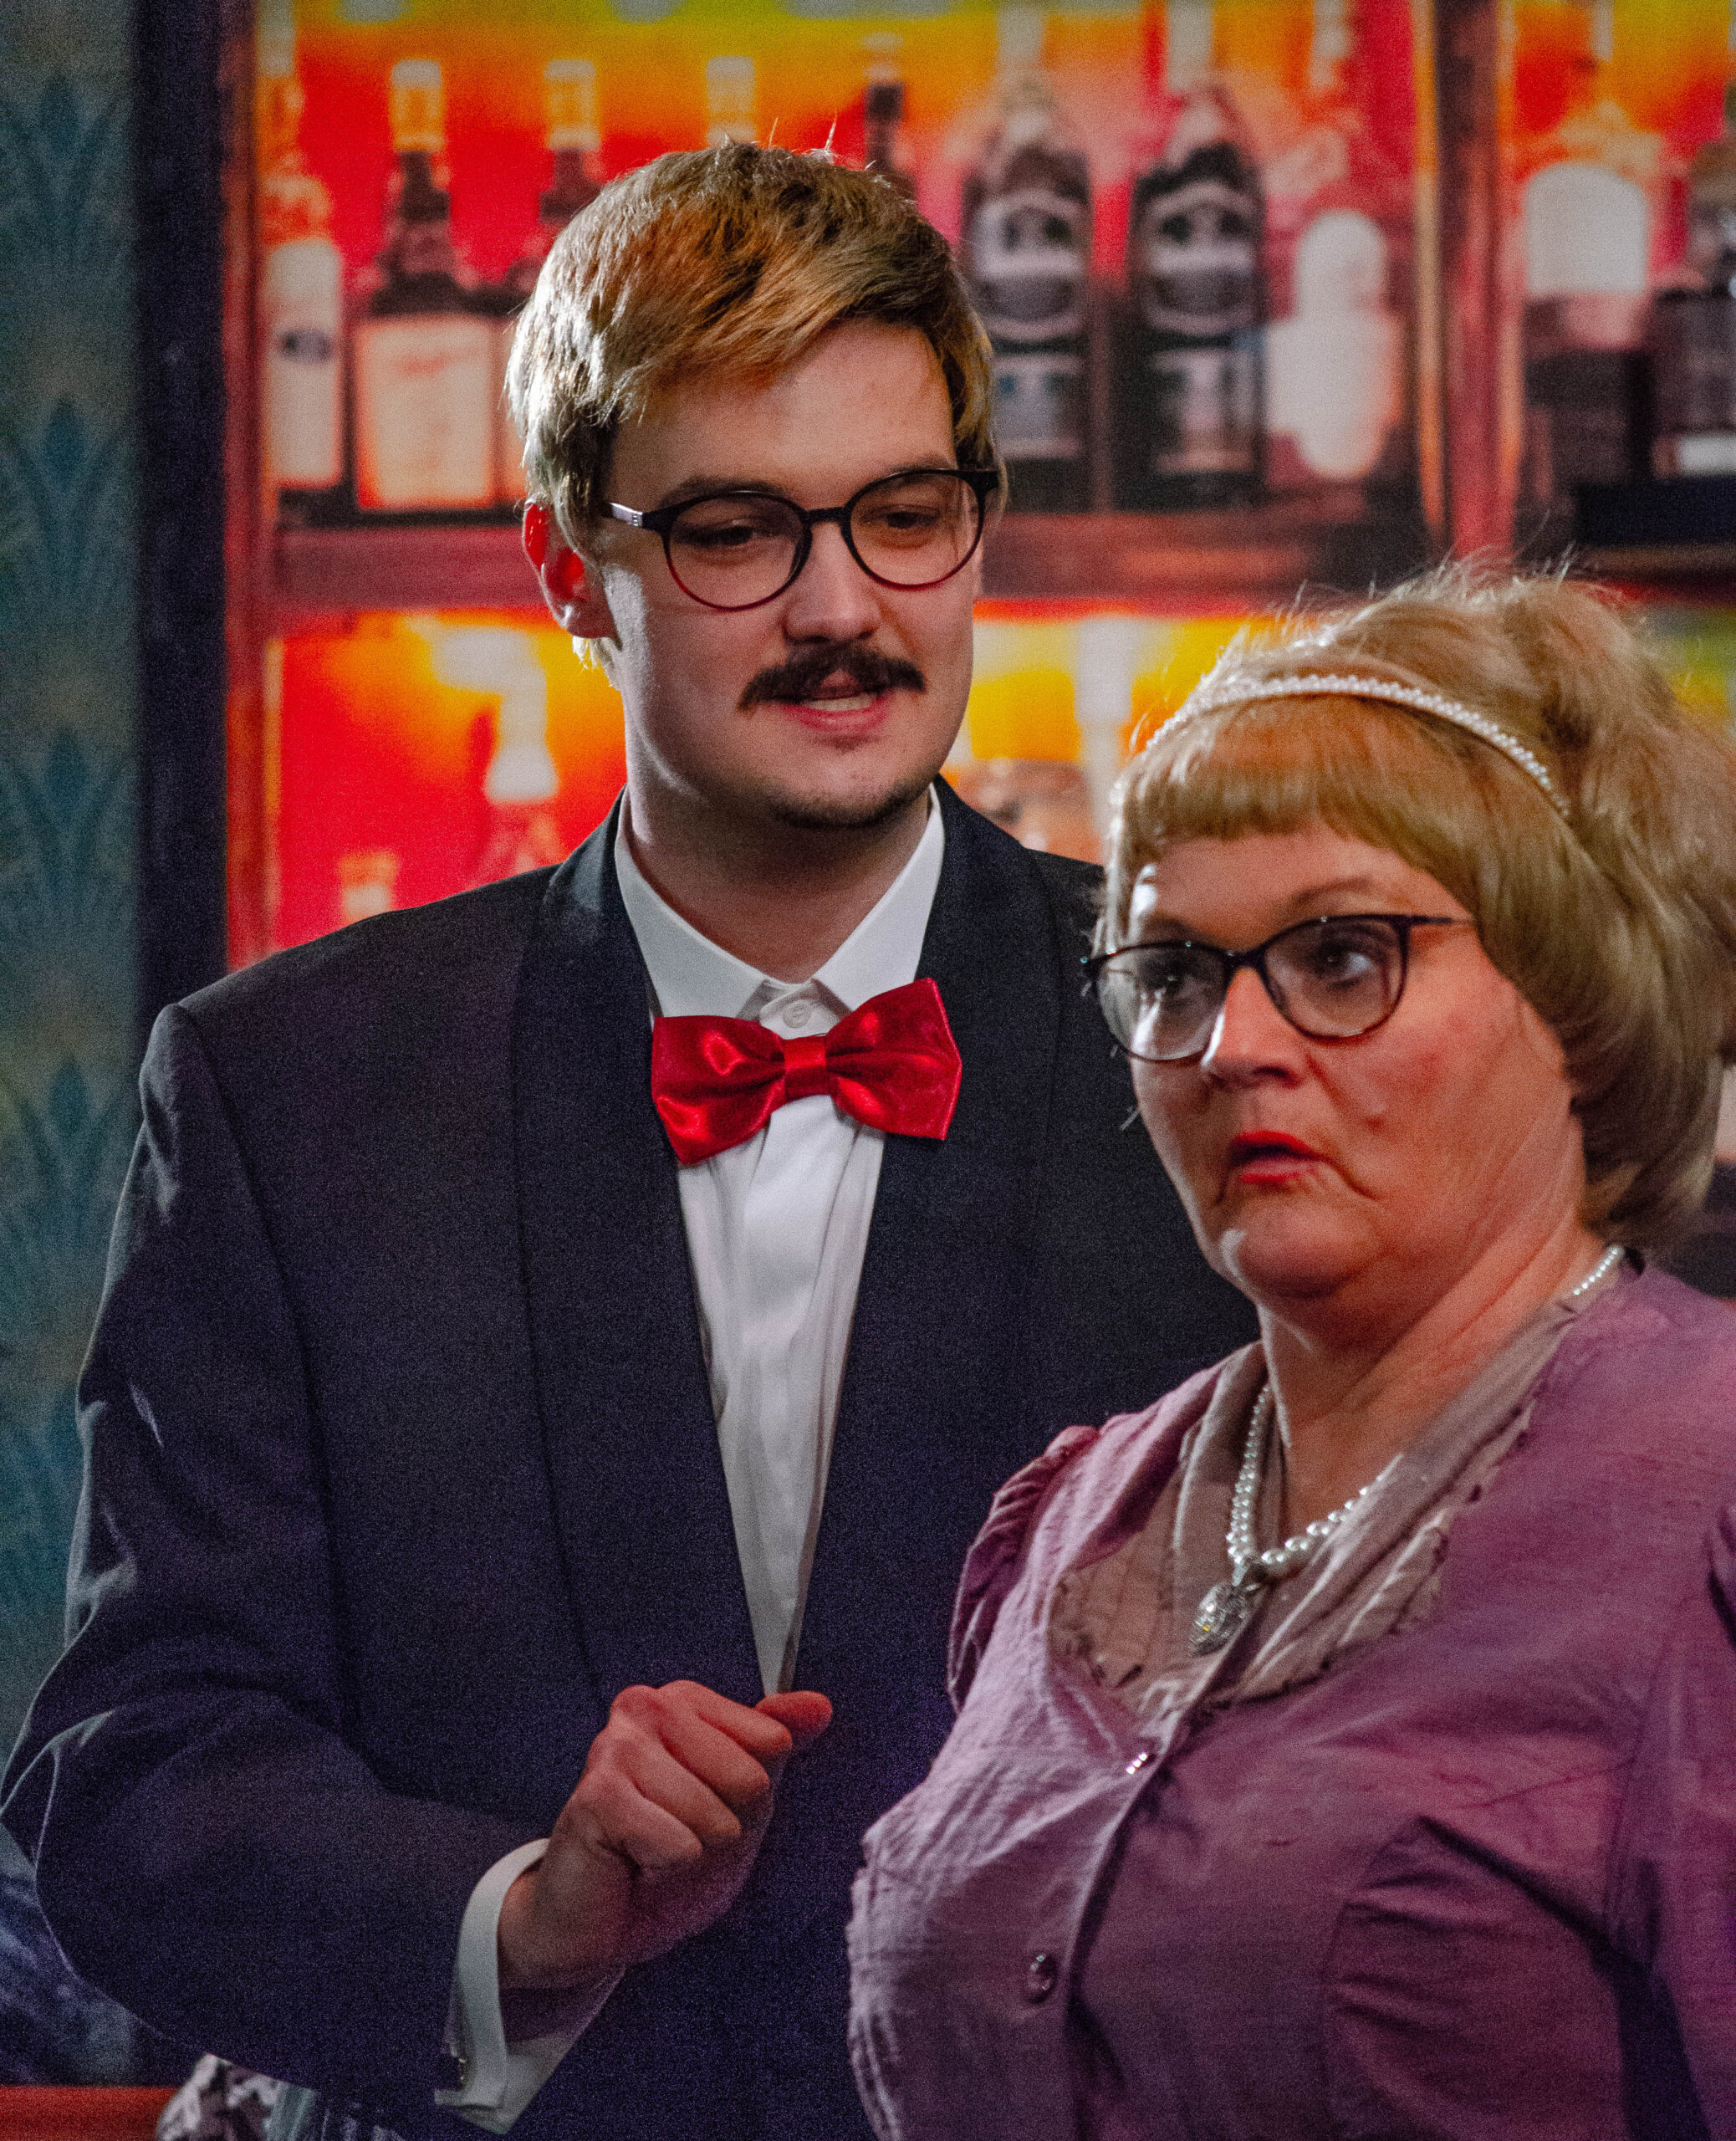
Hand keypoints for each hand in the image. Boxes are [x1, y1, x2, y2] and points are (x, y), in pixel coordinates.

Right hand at [497, 1681, 831, 1996]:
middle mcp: (645, 1707)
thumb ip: (775, 1747)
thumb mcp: (739, 1803)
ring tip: (654, 1852)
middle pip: (748, 1777)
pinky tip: (633, 1865)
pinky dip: (667, 1869)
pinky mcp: (597, 1796)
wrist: (599, 1923)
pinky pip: (679, 1845)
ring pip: (714, 1814)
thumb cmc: (664, 1857)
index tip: (709, 1808)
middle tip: (680, 1837)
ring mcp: (615, 1746)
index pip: (771, 1742)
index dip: (751, 1795)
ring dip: (693, 1852)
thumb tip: (818, 1706)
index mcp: (682, 1701)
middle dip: (725, 1826)